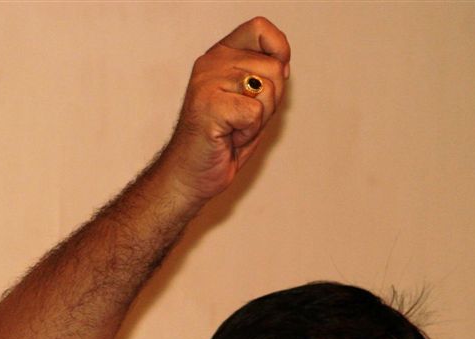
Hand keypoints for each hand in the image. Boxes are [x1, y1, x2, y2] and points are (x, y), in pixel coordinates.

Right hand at [162, 17, 289, 202]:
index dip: (279, 50)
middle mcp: (213, 62)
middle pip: (275, 68)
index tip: (276, 76)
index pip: (260, 29)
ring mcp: (208, 82)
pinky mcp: (209, 104)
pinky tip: (228, 137)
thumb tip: (283, 64)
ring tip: (235, 128)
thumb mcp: (251, 102)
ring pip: (268, 90)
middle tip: (244, 119)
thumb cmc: (222, 141)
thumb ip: (265, 79)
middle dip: (271, 103)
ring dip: (259, 120)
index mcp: (221, 55)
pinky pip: (255, 113)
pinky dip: (249, 132)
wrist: (191, 174)